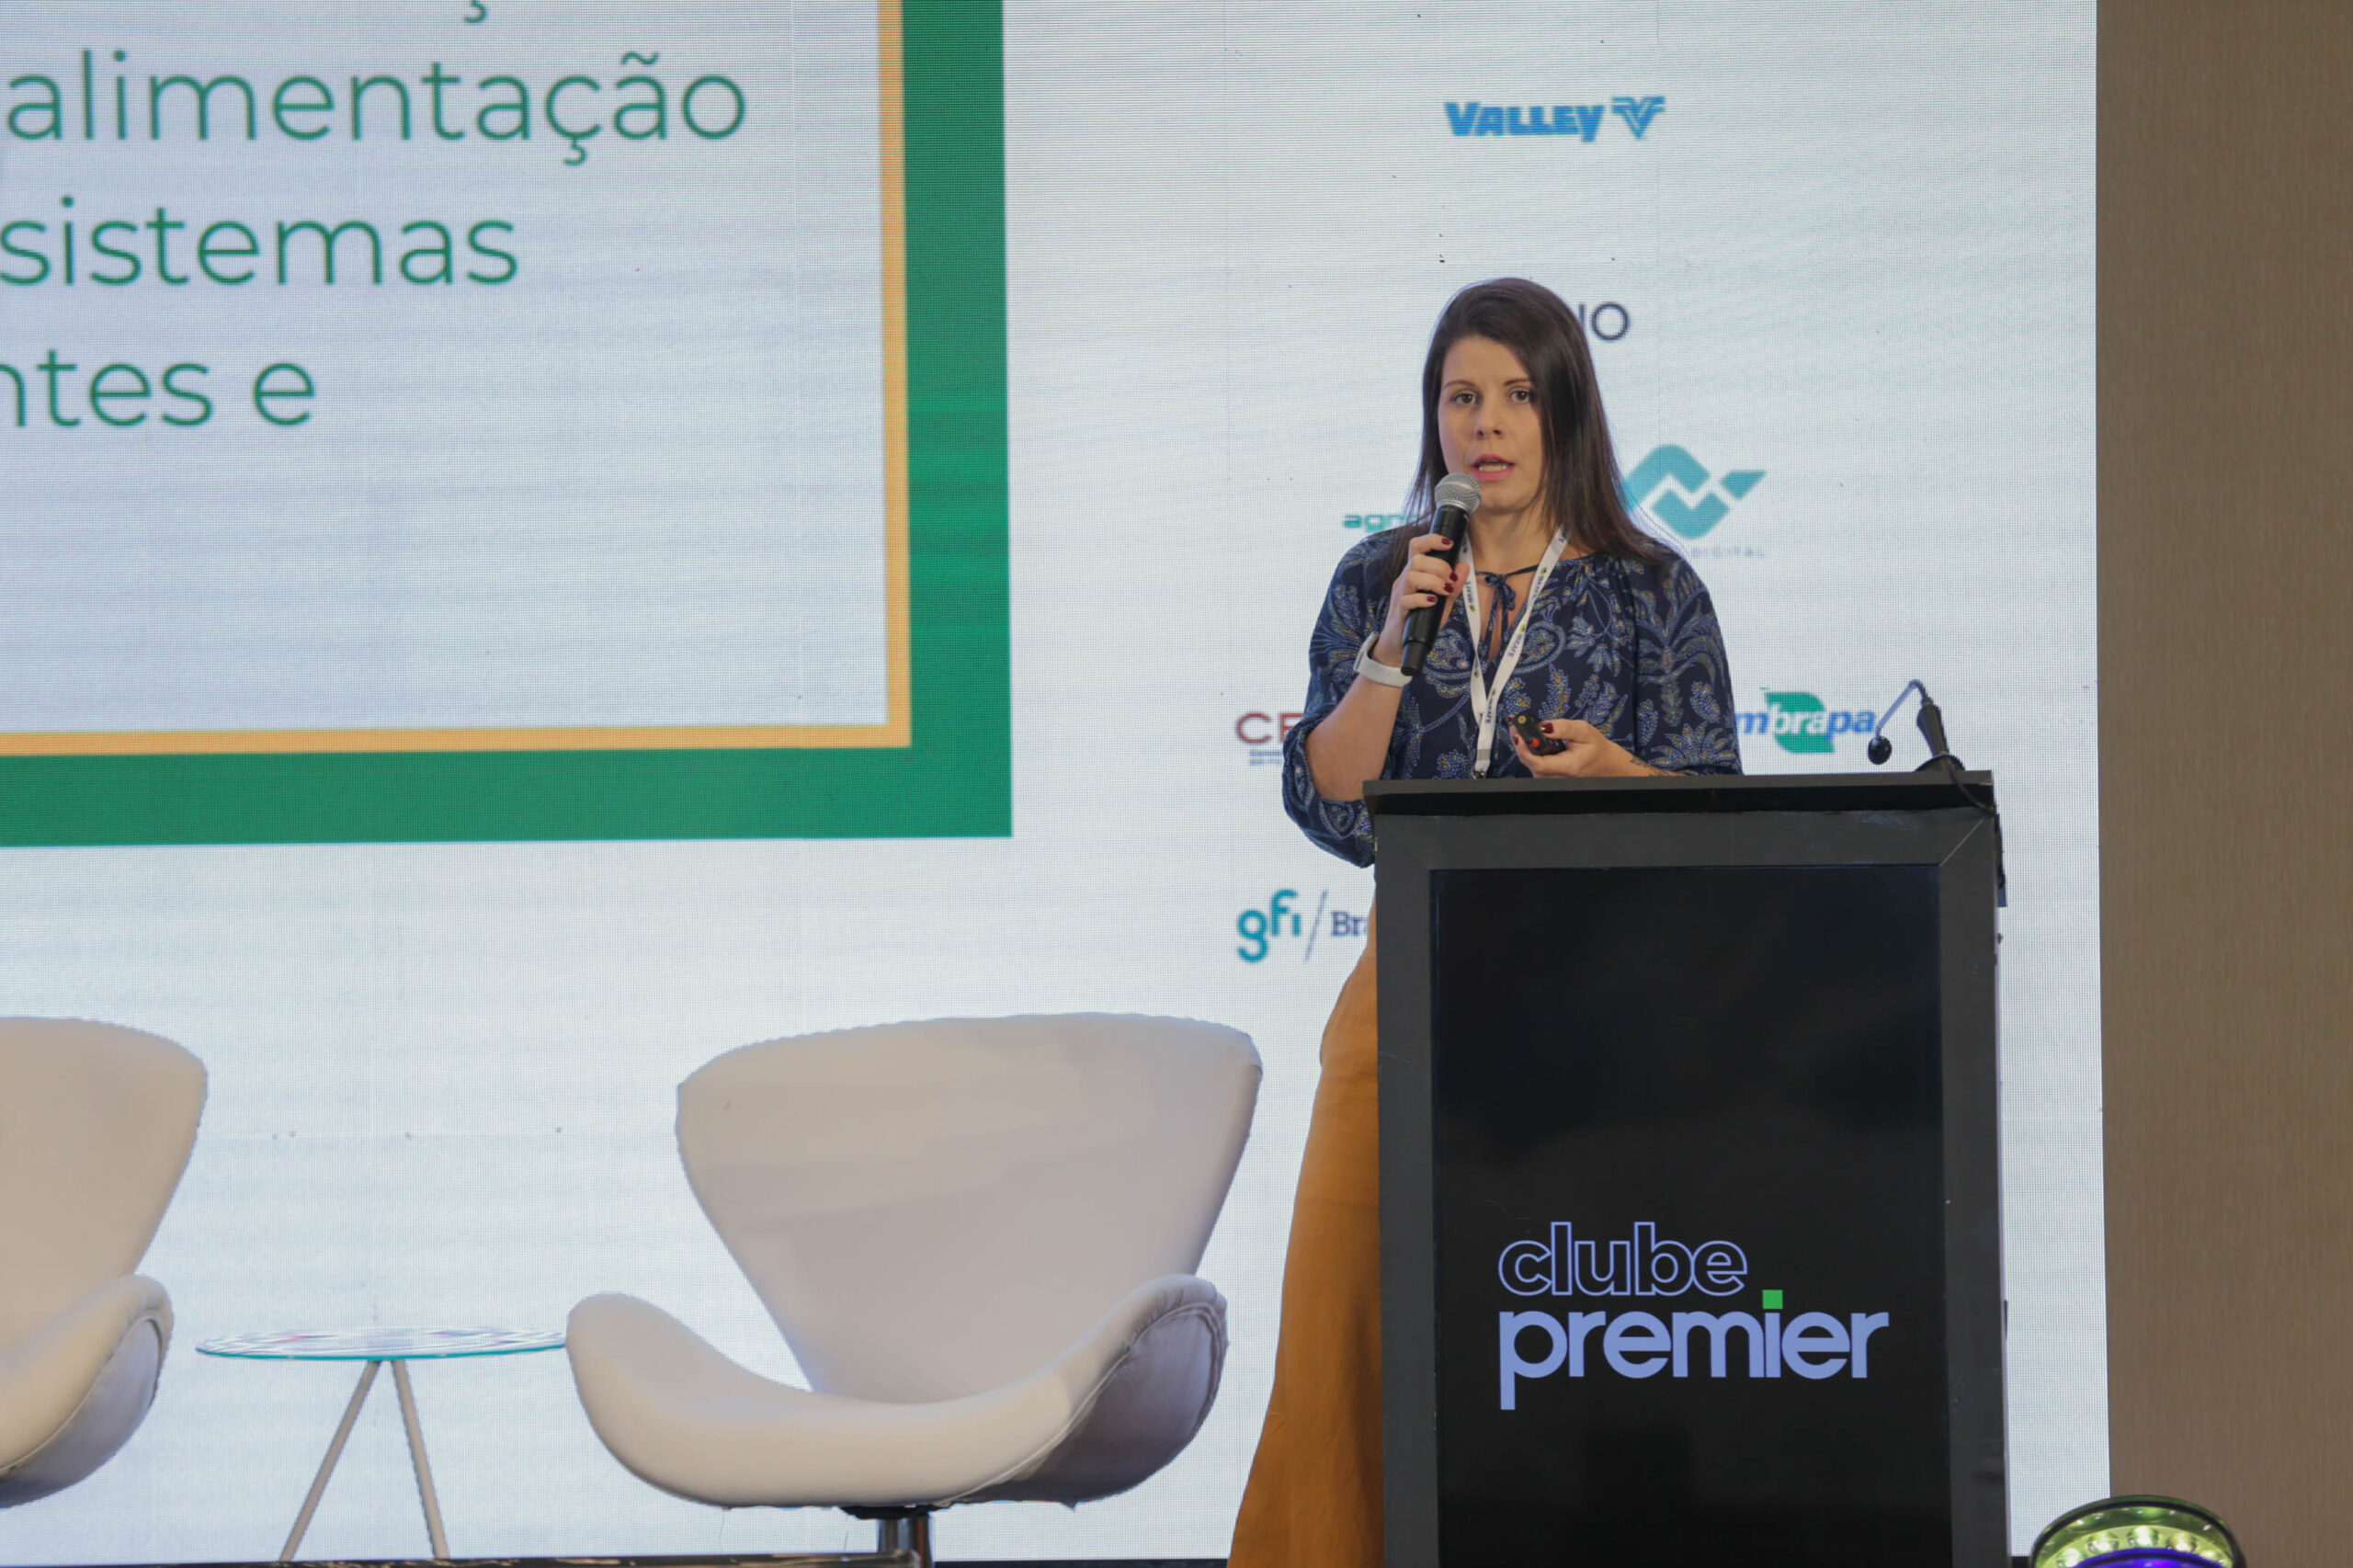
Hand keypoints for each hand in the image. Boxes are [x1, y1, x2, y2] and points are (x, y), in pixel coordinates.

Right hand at [1374, 530, 1468, 663]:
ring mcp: (1400, 595)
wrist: (1401, 644)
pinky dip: (1422, 599)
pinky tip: (1433, 602)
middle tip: (1450, 579)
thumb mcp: (1443, 601)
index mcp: (1414, 573)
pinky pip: (1407, 599)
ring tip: (1444, 591)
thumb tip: (1464, 566)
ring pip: (1412, 576)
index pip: (1417, 546)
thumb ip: (1453, 585)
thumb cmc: (1421, 619)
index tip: (1449, 543)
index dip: (1431, 540)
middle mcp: (1405, 580)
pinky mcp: (1400, 612)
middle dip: (1439, 565)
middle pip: (1416, 558)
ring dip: (1433, 581)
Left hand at [1511, 718, 1654, 777]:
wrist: (1606, 765)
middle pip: (1530, 763)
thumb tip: (1543, 726)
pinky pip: (1534, 764)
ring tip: (1520, 729)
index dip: (1524, 749)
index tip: (1517, 732)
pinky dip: (1529, 751)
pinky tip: (1528, 739)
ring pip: (1530, 764)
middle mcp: (1558, 777)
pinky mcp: (1549, 777)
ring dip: (1523, 747)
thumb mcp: (1584, 731)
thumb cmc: (1597, 749)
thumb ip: (1563, 728)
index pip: (1539, 763)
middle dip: (1520, 743)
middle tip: (1515, 725)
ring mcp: (1552, 779)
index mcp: (1568, 767)